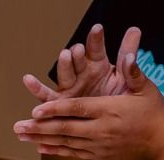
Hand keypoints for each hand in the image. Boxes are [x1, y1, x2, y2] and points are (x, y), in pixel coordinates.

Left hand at [14, 53, 163, 159]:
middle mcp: (102, 130)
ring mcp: (99, 145)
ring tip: (22, 136)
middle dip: (39, 128)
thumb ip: (133, 71)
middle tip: (17, 127)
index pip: (77, 110)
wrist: (162, 142)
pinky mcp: (99, 155)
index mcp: (110, 110)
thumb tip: (128, 55)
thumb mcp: (145, 88)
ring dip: (42, 140)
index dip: (55, 110)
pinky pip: (74, 153)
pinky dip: (56, 150)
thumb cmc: (153, 110)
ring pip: (66, 142)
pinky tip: (40, 148)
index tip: (35, 111)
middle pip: (65, 129)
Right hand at [22, 24, 141, 101]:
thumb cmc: (123, 99)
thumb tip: (135, 30)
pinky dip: (37, 88)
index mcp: (98, 66)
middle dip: (77, 54)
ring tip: (65, 57)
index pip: (96, 50)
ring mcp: (70, 88)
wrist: (119, 125)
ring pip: (64, 75)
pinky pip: (47, 96)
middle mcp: (82, 74)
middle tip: (78, 49)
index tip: (98, 30)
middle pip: (77, 61)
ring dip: (64, 65)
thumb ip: (129, 55)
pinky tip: (28, 80)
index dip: (96, 40)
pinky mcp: (60, 103)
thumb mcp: (130, 78)